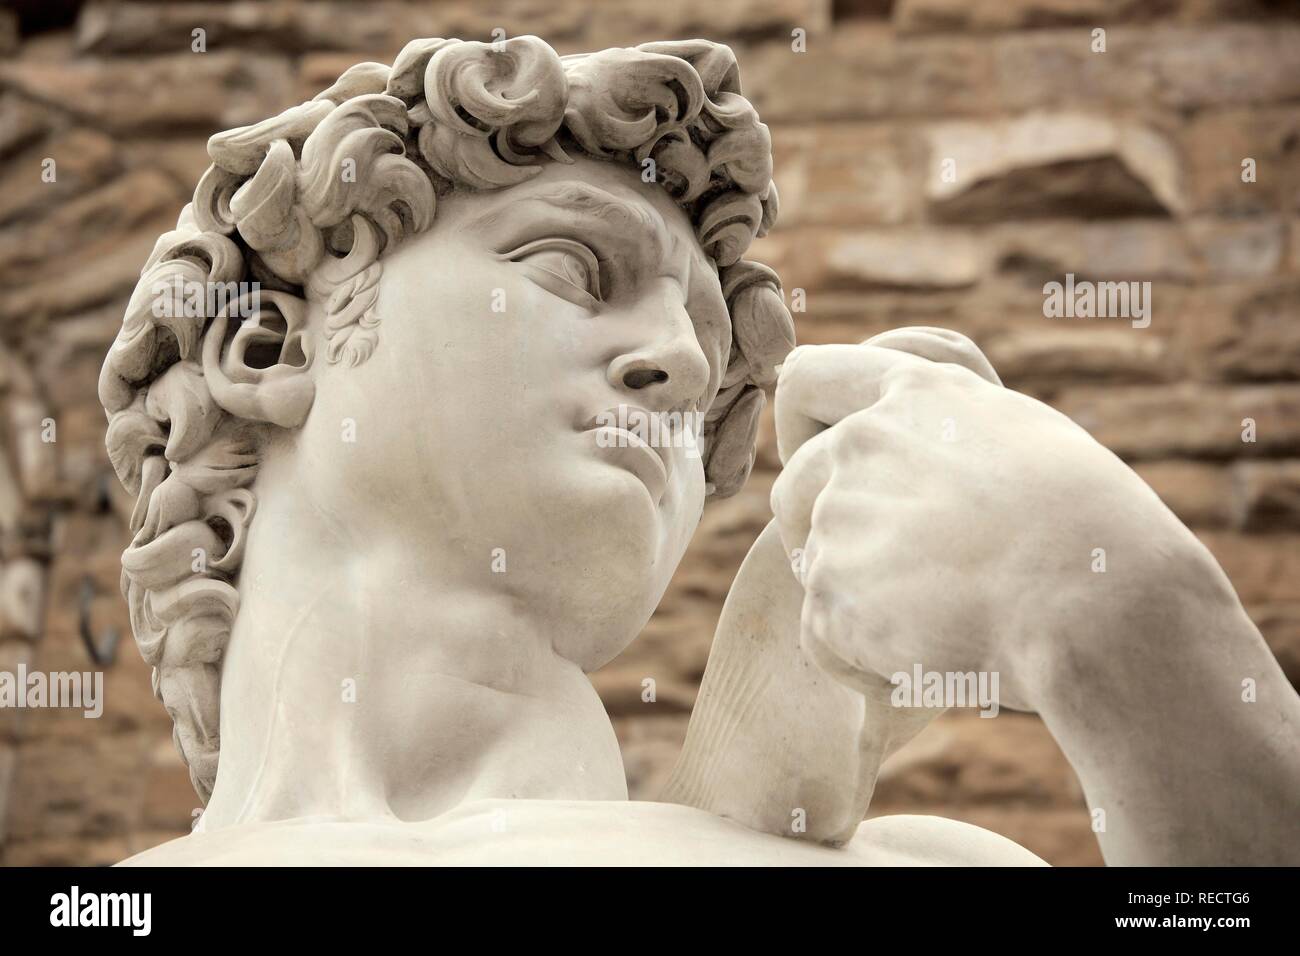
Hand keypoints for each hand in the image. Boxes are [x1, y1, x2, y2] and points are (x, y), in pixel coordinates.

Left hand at [770, 328, 1217, 713]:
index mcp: (913, 395)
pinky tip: (932, 665)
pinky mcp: (830, 594)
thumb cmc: (1095, 531)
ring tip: (942, 625)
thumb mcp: (1028, 443)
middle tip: (896, 576)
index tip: (828, 465)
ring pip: (815, 566)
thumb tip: (923, 456)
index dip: (802, 425)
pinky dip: (865, 661)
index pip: (805, 379)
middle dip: (824, 530)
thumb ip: (951, 436)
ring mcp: (838, 516)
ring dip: (858, 599)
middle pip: (793, 485)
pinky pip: (822, 635)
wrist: (1101, 605)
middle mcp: (861, 443)